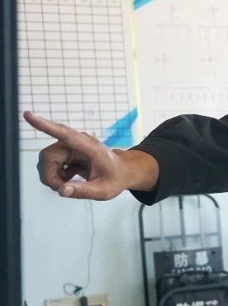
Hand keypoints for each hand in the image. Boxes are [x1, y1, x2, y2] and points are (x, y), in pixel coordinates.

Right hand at [25, 111, 157, 199]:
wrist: (121, 171)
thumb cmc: (115, 178)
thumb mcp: (104, 190)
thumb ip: (84, 191)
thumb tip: (62, 190)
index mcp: (90, 147)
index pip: (64, 134)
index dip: (45, 125)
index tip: (28, 115)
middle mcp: (77, 142)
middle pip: (47, 156)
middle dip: (50, 176)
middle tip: (63, 189)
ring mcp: (69, 146)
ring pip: (46, 161)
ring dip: (53, 176)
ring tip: (70, 184)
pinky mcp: (65, 151)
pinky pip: (49, 164)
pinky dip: (55, 175)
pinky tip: (69, 179)